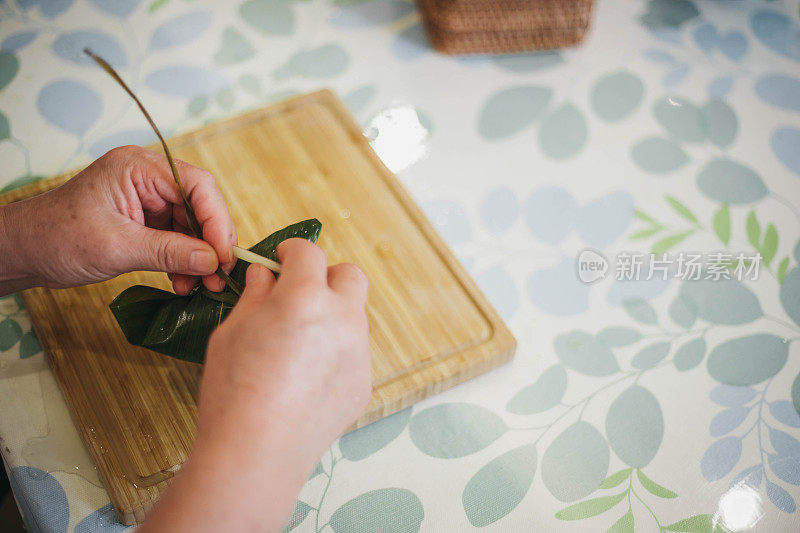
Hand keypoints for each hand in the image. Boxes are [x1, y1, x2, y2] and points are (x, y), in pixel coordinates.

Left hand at [0, 145, 235, 294]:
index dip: (217, 221)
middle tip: (218, 278)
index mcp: (139, 168)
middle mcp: (150, 178)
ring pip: (194, 227)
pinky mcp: (148, 221)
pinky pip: (179, 239)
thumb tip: (212, 262)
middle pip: (201, 206)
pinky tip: (184, 282)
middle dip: (212, 244)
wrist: (26, 252)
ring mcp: (150, 200)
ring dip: (200, 258)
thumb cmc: (58, 238)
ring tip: (201, 287)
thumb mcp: (116, 247)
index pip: (197, 186)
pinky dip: (185, 262)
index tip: (223, 257)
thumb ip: (168, 252)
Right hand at [141, 239, 370, 531]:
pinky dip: (336, 351)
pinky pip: (354, 351)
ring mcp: (359, 352)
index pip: (309, 253)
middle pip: (349, 276)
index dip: (291, 251)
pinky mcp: (364, 381)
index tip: (281, 259)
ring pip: (354, 315)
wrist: (256, 453)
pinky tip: (308, 376)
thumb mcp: (232, 331)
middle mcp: (342, 318)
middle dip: (326, 276)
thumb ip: (255, 295)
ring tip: (299, 343)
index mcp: (305, 297)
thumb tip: (265, 275)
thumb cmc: (233, 390)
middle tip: (299, 293)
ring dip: (332, 315)